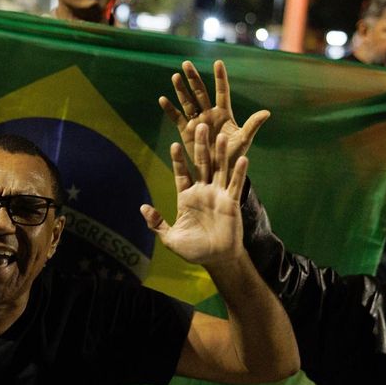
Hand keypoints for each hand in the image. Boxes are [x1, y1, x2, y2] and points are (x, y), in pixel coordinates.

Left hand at [141, 123, 247, 267]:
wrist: (216, 259)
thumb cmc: (194, 250)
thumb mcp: (170, 238)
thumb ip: (157, 223)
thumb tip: (143, 207)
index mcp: (186, 197)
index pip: (181, 173)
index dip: (178, 160)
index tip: (173, 144)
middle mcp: (202, 191)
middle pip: (201, 164)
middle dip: (199, 146)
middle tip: (199, 125)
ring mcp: (218, 195)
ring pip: (219, 169)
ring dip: (220, 153)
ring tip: (220, 135)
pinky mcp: (231, 202)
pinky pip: (235, 185)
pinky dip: (239, 172)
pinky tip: (243, 158)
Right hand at [159, 59, 269, 168]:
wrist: (219, 170)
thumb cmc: (233, 155)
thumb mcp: (244, 140)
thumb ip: (252, 125)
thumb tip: (266, 113)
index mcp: (224, 113)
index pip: (222, 91)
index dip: (220, 77)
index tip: (218, 63)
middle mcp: (209, 113)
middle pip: (200, 92)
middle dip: (193, 78)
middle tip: (186, 63)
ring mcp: (196, 121)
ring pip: (187, 101)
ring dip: (181, 89)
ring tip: (175, 76)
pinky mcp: (186, 131)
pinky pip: (177, 117)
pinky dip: (170, 109)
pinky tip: (163, 99)